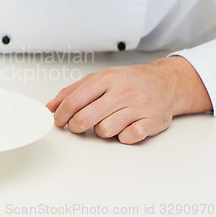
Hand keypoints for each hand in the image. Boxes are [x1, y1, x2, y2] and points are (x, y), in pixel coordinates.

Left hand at [46, 56, 211, 143]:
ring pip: (104, 130)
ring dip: (101, 131)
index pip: (74, 101)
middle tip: (77, 126)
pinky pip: (127, 138)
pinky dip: (122, 136)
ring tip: (106, 122)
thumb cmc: (127, 81)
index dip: (61, 115)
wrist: (165, 82)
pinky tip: (124, 127)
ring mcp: (139, 106)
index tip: (58, 121)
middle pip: (85, 118)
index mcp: (106, 79)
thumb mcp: (98, 79)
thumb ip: (72, 91)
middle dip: (75, 127)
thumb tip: (50, 107)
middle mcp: (122, 91)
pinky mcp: (153, 121)